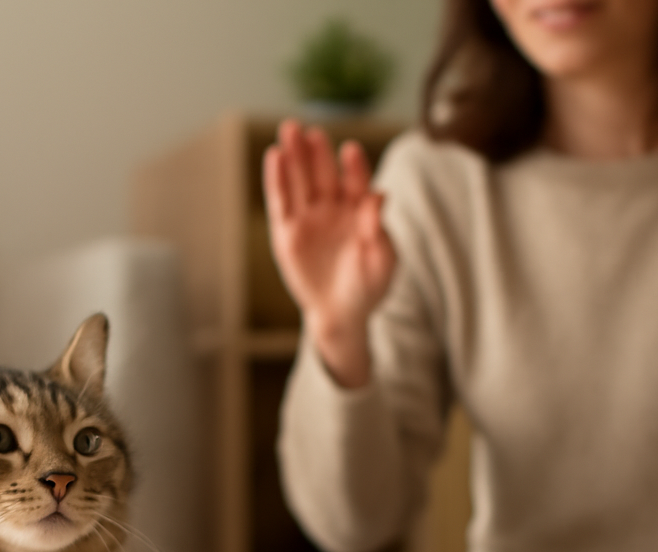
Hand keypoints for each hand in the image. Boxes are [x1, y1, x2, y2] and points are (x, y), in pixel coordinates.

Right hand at [263, 120, 396, 387]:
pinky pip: (281, 202)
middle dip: (317, 151)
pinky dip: (277, 180)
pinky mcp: (287, 233)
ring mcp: (309, 218)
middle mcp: (332, 208)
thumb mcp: (382, 261)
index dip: (353, 166)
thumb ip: (379, 229)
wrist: (342, 316)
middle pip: (323, 173)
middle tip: (311, 129)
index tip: (349, 151)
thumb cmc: (368, 288)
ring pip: (300, 181)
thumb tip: (379, 195)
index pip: (356, 181)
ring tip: (289, 130)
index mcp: (359, 209)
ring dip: (294, 155)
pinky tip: (274, 157)